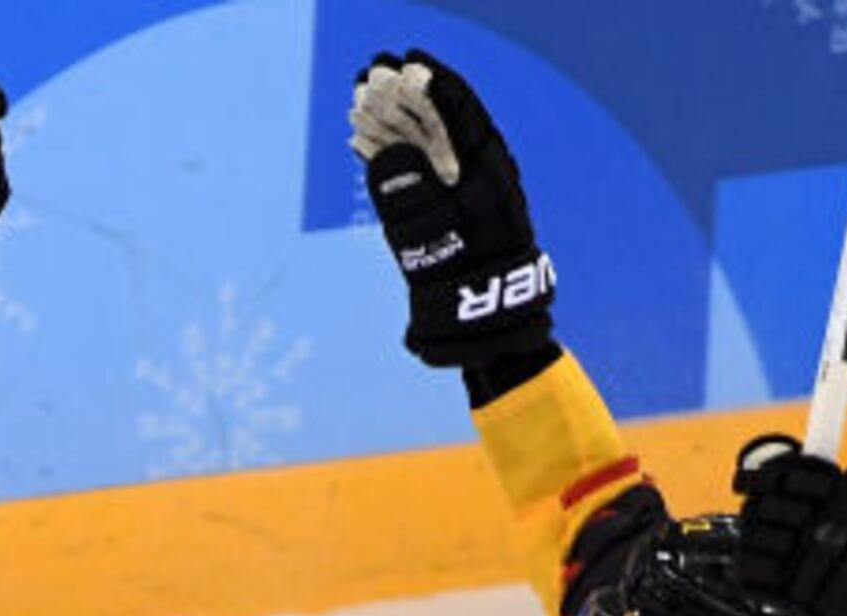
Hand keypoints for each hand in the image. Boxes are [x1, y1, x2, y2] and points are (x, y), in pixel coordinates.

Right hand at [348, 52, 553, 377]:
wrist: (484, 322)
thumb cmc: (468, 279)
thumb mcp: (437, 235)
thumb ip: (409, 194)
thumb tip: (383, 154)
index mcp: (486, 169)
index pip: (458, 110)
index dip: (430, 83)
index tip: (403, 63)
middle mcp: (475, 175)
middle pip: (438, 123)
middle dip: (404, 98)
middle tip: (372, 75)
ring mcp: (458, 195)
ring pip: (423, 148)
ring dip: (392, 124)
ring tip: (360, 103)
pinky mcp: (442, 214)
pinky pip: (415, 175)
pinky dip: (390, 157)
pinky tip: (364, 145)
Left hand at [731, 435, 846, 615]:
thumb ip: (837, 495)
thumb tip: (781, 468)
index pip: (809, 474)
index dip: (770, 474)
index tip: (747, 479)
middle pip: (780, 506)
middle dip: (757, 508)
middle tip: (750, 511)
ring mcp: (830, 567)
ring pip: (765, 539)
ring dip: (751, 542)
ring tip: (759, 548)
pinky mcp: (807, 603)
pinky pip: (758, 579)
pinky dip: (747, 575)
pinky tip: (753, 574)